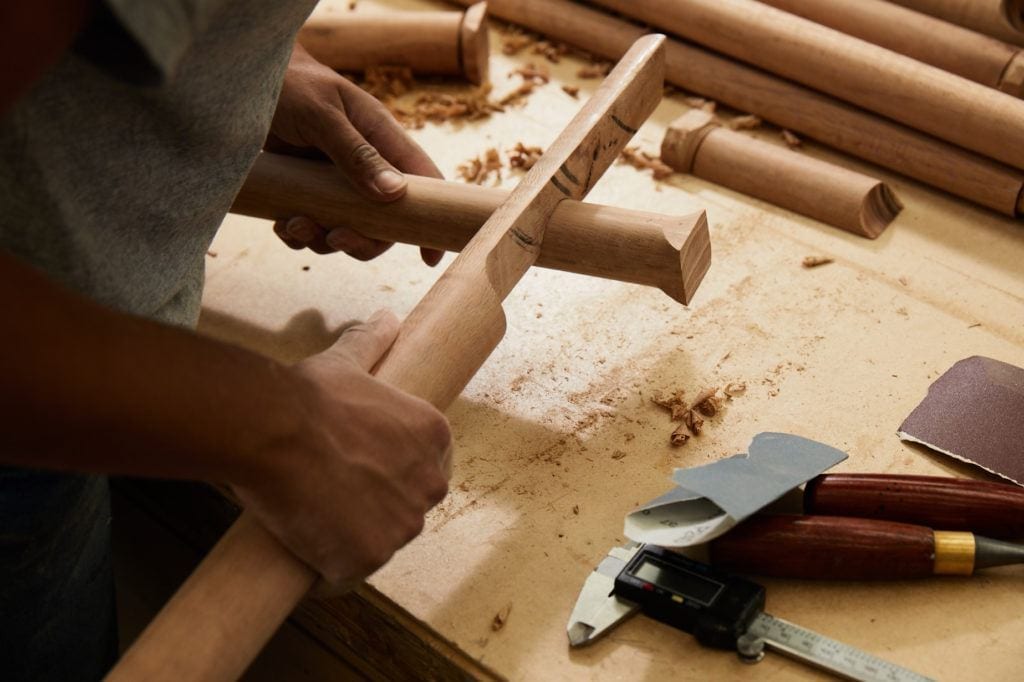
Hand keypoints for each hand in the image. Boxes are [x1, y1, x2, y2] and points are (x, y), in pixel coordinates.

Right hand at [232, 310, 451, 591]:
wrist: (274, 430)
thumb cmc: (310, 395)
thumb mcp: (346, 363)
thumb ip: (372, 344)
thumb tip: (388, 319)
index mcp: (434, 437)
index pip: (423, 467)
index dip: (389, 472)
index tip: (357, 470)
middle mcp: (430, 485)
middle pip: (406, 507)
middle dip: (376, 506)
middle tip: (330, 492)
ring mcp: (401, 526)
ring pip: (380, 540)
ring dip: (354, 536)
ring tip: (314, 517)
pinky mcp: (367, 559)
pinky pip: (349, 572)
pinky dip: (329, 566)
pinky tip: (305, 547)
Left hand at [269, 43, 443, 265]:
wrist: (246, 78)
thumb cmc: (290, 83)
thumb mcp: (322, 115)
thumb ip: (356, 153)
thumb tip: (394, 194)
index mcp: (383, 139)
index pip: (423, 184)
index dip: (430, 221)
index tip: (430, 258)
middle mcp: (365, 165)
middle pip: (382, 222)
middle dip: (360, 240)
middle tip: (334, 238)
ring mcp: (335, 181)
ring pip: (345, 229)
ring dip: (320, 239)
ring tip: (293, 224)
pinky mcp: (306, 190)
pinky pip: (312, 226)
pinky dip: (297, 234)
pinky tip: (281, 222)